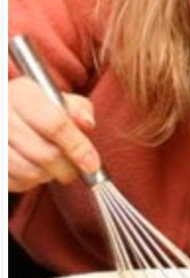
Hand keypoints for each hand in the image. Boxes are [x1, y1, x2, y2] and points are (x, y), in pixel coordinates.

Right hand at [8, 77, 99, 191]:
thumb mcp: (58, 98)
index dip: (77, 147)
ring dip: (51, 176)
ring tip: (56, 166)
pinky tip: (36, 169)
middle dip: (69, 168)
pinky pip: (16, 182)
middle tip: (79, 169)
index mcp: (22, 95)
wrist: (4, 111)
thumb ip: (78, 109)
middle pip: (45, 153)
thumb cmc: (37, 106)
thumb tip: (87, 124)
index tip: (92, 164)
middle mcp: (2, 116)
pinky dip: (32, 182)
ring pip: (30, 172)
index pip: (55, 125)